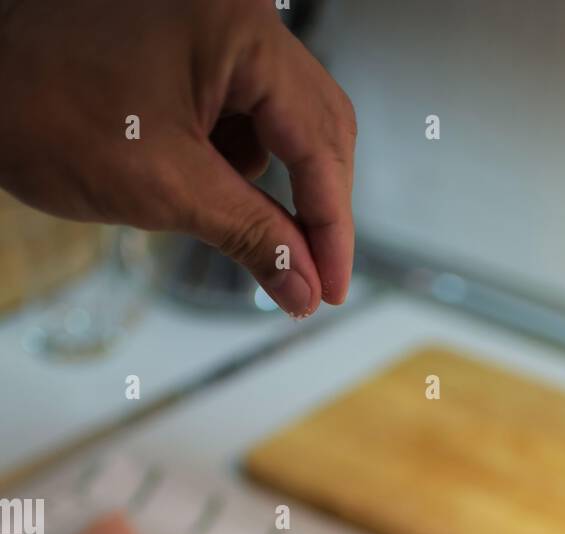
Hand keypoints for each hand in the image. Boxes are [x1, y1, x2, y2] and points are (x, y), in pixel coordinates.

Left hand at [0, 0, 355, 314]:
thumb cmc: (45, 108)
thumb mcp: (164, 188)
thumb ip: (251, 237)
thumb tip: (304, 287)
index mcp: (239, 31)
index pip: (318, 141)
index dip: (331, 226)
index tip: (330, 287)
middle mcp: (237, 12)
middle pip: (316, 124)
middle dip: (311, 205)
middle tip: (308, 277)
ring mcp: (214, 22)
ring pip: (281, 122)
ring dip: (266, 182)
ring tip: (218, 215)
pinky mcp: (190, 40)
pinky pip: (241, 109)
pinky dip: (231, 158)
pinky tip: (194, 180)